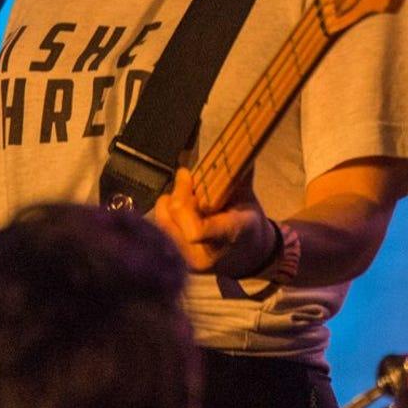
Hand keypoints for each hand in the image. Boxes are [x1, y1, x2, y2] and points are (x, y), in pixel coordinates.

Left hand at [148, 167, 276, 277]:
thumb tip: (234, 145)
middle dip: (178, 191)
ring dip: (171, 203)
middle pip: (174, 216)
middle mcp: (204, 255)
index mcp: (229, 236)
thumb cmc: (247, 224)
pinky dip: (167, 213)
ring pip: (162, 219)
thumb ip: (237, 176)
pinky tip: (181, 213)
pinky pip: (160, 227)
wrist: (248, 256)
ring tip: (188, 200)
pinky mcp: (175, 261)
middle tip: (188, 180)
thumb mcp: (248, 199)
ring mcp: (187, 262)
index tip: (187, 174)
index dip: (185, 198)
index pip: (197, 230)